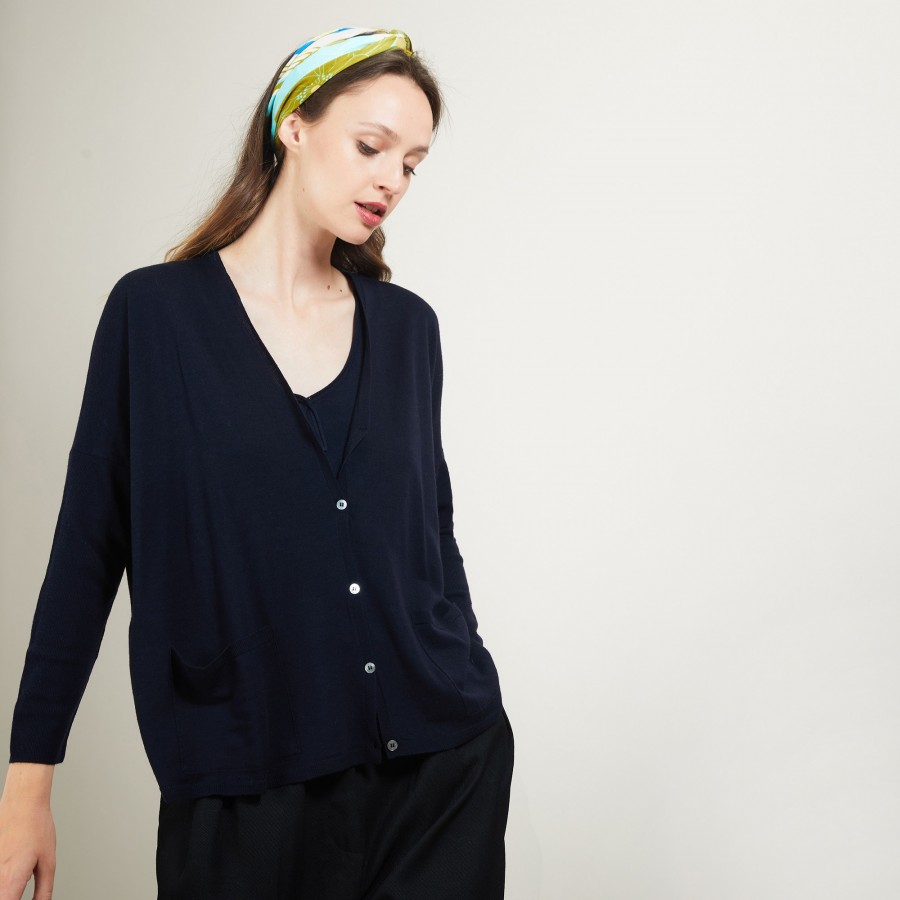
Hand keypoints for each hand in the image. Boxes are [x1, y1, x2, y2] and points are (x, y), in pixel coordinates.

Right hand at [0, 765, 55, 899]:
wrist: (23, 803)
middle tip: (21, 891)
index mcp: (10, 883)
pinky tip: (12, 872)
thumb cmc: (36, 828)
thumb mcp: (48, 862)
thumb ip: (44, 891)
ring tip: (18, 879)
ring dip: (7, 891)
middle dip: (12, 898)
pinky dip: (3, 882)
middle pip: (1, 899)